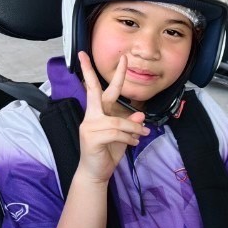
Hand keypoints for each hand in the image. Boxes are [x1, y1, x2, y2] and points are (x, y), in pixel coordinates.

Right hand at [75, 51, 149, 185]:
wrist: (95, 173)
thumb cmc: (106, 153)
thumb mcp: (123, 137)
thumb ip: (129, 125)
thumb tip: (139, 115)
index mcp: (96, 112)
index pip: (95, 89)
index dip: (91, 71)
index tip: (85, 54)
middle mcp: (91, 116)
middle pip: (96, 91)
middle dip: (109, 74)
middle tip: (124, 58)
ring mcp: (89, 126)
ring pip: (118, 121)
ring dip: (134, 129)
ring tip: (142, 135)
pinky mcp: (92, 138)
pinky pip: (116, 133)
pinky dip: (129, 137)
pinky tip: (133, 143)